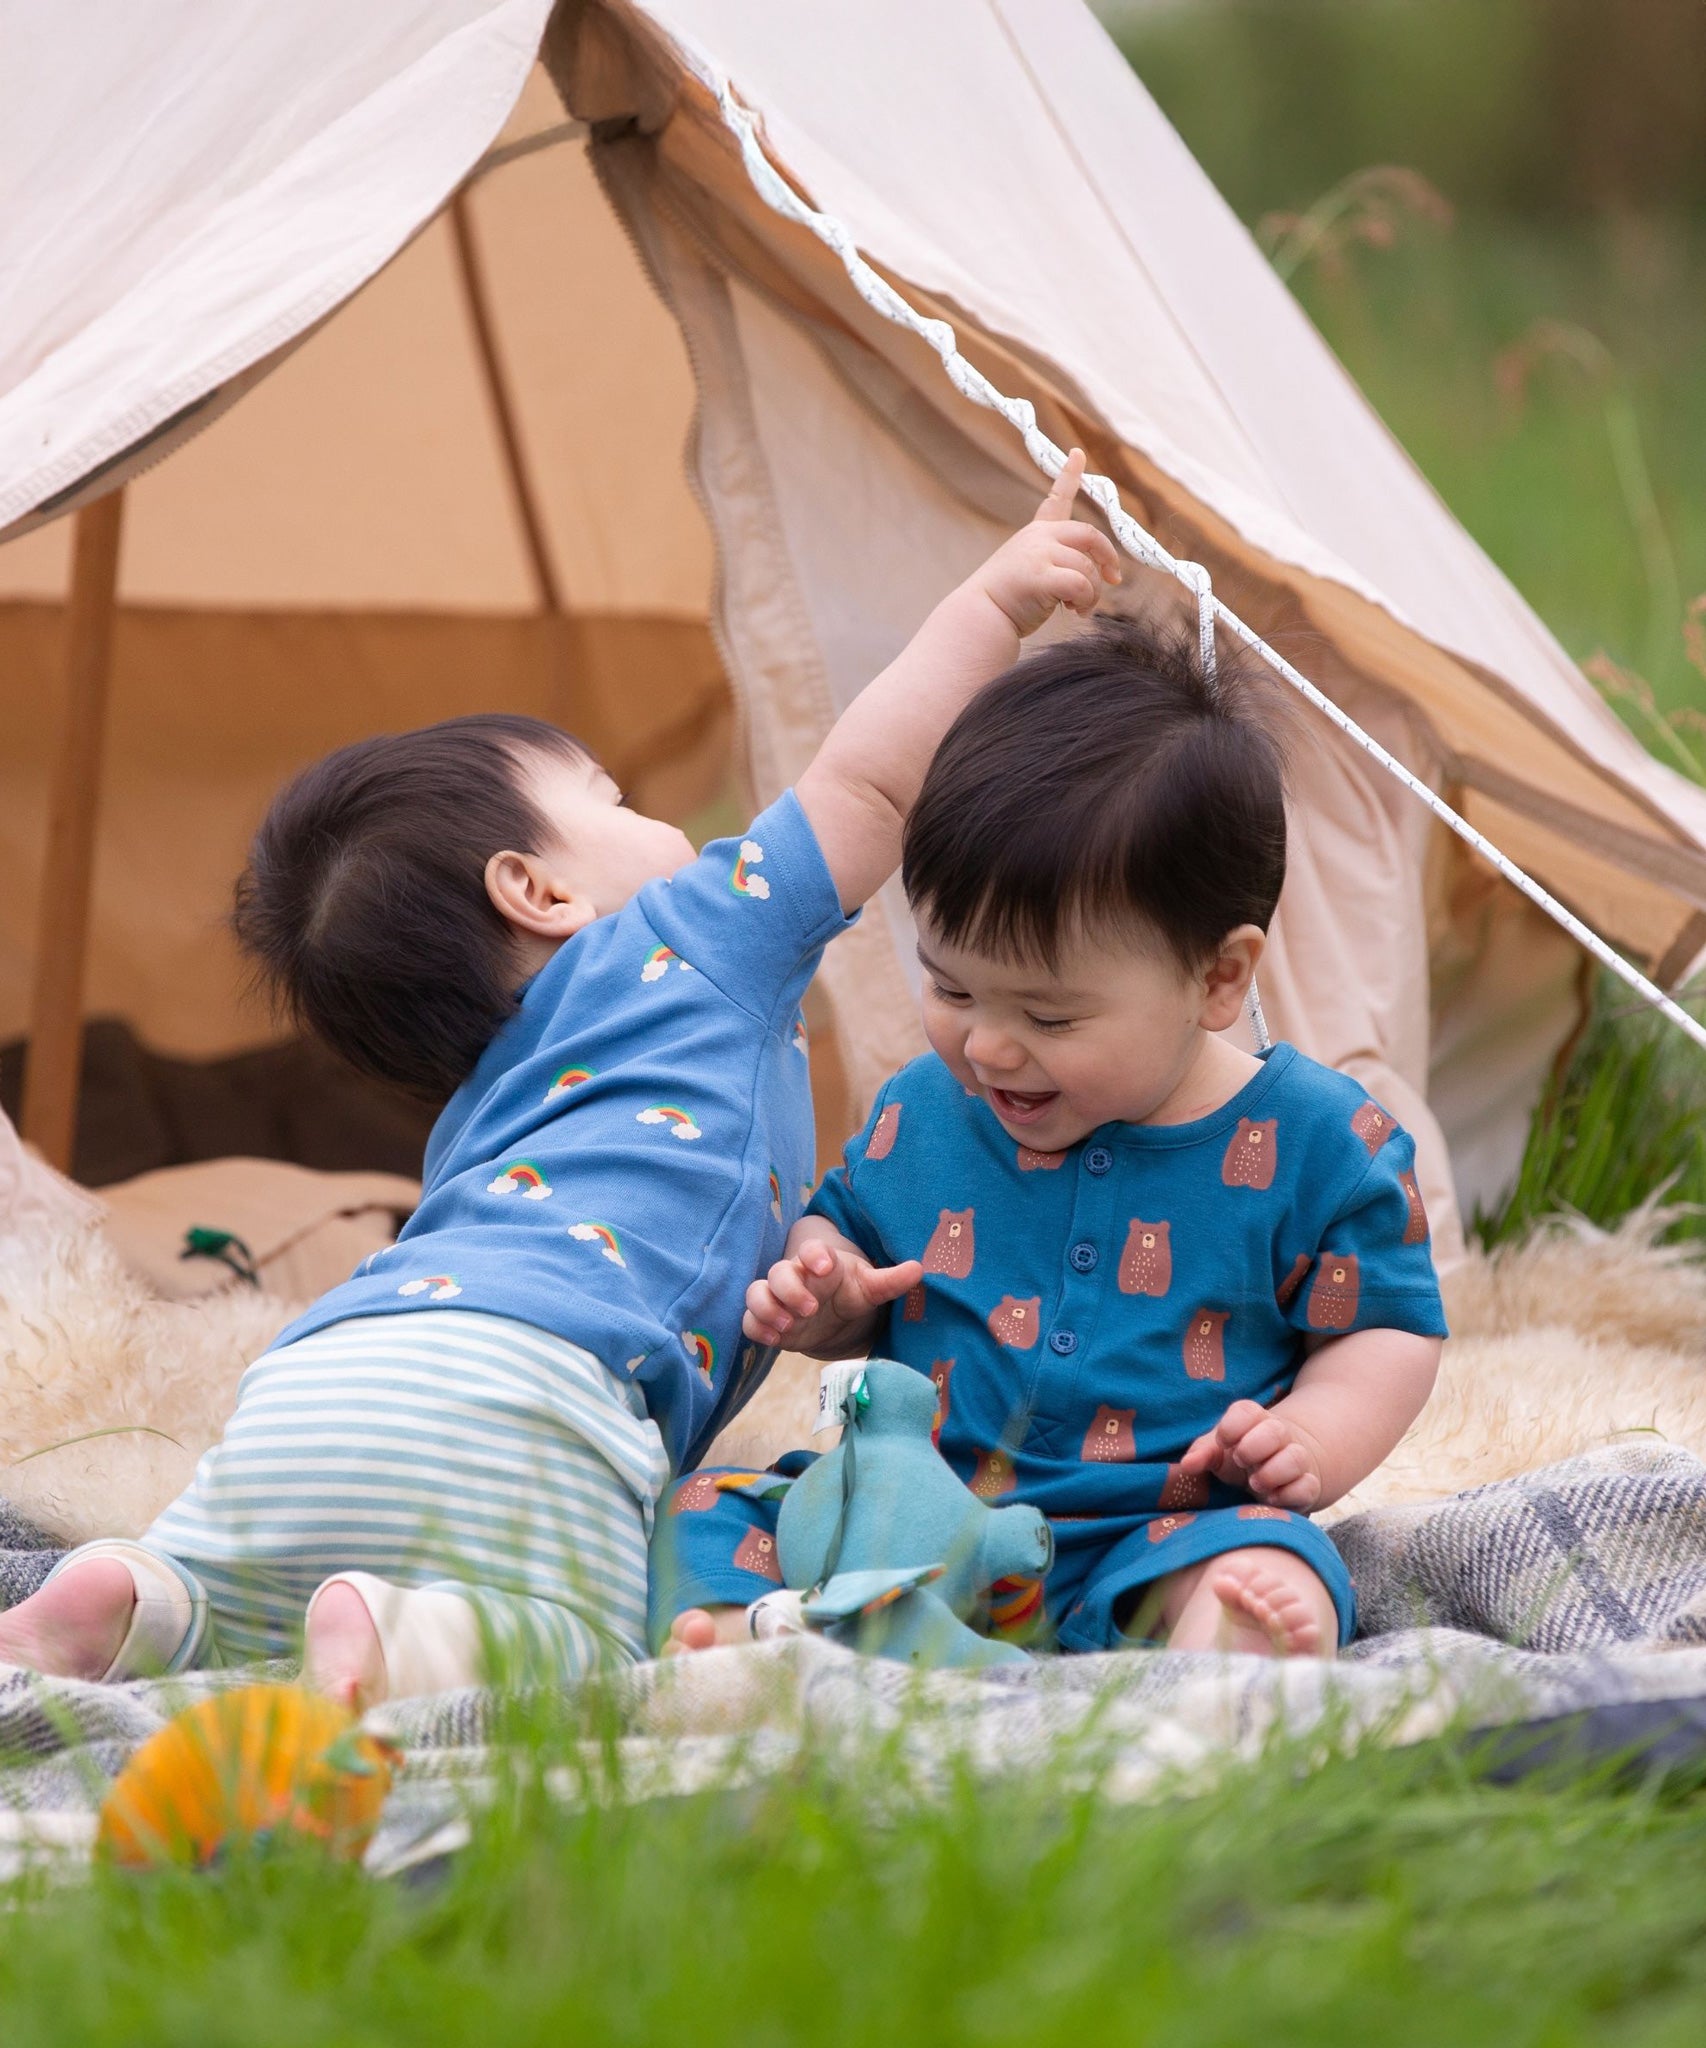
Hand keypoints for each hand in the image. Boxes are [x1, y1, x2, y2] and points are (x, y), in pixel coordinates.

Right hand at [742, 1238, 922, 1353]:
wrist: (835, 1318)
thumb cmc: (851, 1293)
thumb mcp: (871, 1288)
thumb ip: (891, 1281)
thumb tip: (919, 1269)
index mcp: (821, 1263)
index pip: (811, 1249)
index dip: (814, 1255)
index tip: (826, 1267)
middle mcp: (796, 1277)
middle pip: (779, 1272)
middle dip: (790, 1289)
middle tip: (811, 1308)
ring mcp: (779, 1300)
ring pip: (757, 1293)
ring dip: (767, 1308)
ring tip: (787, 1325)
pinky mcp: (769, 1321)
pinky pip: (750, 1320)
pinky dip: (756, 1328)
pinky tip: (774, 1341)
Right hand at [973, 448, 1121, 637]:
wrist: (980, 616)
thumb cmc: (1008, 600)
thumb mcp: (1032, 571)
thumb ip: (1061, 564)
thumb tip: (1103, 576)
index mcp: (1036, 534)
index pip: (1056, 498)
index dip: (1069, 475)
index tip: (1078, 454)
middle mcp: (1039, 537)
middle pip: (1090, 535)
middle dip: (1108, 557)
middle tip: (1113, 579)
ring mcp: (1039, 554)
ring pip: (1088, 567)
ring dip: (1093, 592)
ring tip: (1079, 608)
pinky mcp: (1041, 575)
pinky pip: (1082, 584)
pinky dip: (1085, 601)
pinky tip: (1075, 610)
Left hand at [1179, 1399, 1327, 1510]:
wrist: (1280, 1471)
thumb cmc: (1240, 1458)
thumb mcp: (1219, 1453)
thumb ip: (1203, 1454)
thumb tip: (1187, 1464)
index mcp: (1253, 1421)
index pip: (1246, 1411)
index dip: (1232, 1426)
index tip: (1224, 1441)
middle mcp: (1279, 1436)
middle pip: (1275, 1431)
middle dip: (1254, 1447)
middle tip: (1242, 1462)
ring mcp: (1297, 1459)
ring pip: (1295, 1458)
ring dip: (1273, 1472)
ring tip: (1255, 1484)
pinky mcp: (1309, 1485)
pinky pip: (1308, 1486)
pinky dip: (1291, 1494)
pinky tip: (1272, 1499)